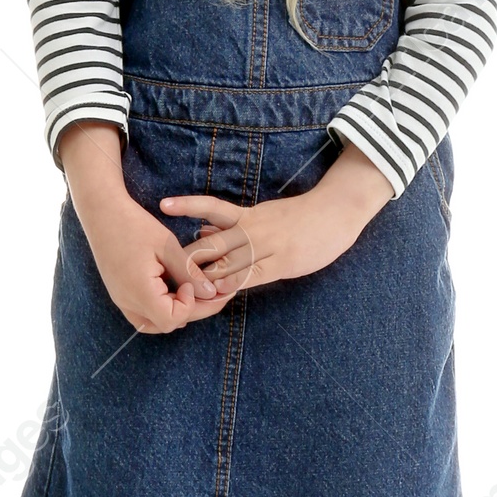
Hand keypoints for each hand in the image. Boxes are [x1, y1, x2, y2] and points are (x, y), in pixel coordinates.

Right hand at [80, 184, 227, 335]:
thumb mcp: (167, 246)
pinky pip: (142, 314)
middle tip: (209, 292)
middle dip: (191, 310)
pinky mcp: (119, 294)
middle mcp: (126, 301)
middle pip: (164, 324)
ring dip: (174, 312)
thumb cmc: (135, 224)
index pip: (170, 319)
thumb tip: (211, 294)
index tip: (192, 283)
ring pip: (153, 323)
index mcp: (138, 290)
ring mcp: (120, 300)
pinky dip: (160, 307)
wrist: (101, 211)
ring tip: (189, 291)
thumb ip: (189, 272)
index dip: (189, 307)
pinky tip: (172, 290)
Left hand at [160, 147, 391, 295]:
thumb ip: (233, 222)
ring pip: (227, 261)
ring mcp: (265, 245)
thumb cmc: (299, 216)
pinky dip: (233, 284)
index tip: (163, 204)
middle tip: (162, 266)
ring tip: (182, 286)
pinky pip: (251, 275)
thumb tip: (204, 226)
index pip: (210, 208)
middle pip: (212, 241)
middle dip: (188, 256)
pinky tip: (217, 292)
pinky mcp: (280, 261)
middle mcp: (251, 228)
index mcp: (246, 214)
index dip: (187, 206)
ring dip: (206, 276)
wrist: (335, 212)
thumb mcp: (262, 215)